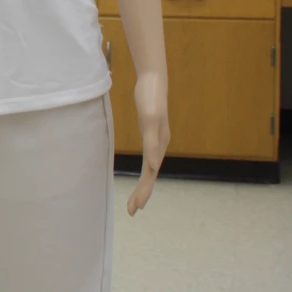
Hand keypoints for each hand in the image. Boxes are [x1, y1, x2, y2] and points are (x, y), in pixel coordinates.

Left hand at [128, 71, 168, 215]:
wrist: (153, 80)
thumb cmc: (150, 98)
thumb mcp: (150, 120)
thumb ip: (152, 143)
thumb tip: (153, 167)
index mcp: (158, 146)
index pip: (150, 175)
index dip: (143, 191)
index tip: (135, 208)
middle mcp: (159, 145)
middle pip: (151, 175)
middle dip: (143, 193)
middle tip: (132, 211)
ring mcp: (156, 139)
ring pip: (150, 168)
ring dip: (144, 184)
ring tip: (136, 199)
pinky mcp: (151, 132)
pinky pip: (148, 157)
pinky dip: (145, 169)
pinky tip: (145, 171)